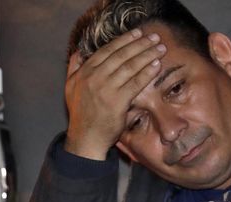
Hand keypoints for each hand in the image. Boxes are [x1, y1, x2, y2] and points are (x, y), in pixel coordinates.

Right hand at [63, 28, 166, 159]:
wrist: (85, 139)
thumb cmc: (81, 115)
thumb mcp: (70, 88)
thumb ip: (74, 68)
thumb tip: (78, 53)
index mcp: (84, 72)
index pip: (107, 50)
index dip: (124, 40)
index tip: (137, 34)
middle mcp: (94, 77)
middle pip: (121, 55)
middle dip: (140, 44)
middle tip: (154, 38)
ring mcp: (105, 89)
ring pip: (130, 66)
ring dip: (147, 55)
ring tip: (160, 49)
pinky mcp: (117, 101)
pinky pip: (135, 83)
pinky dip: (147, 72)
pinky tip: (156, 66)